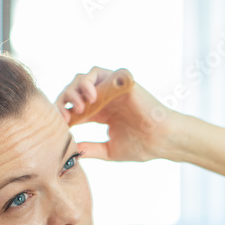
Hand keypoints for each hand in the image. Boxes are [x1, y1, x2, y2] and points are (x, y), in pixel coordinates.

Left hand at [54, 66, 183, 161]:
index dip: (64, 113)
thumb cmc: (142, 146)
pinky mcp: (120, 82)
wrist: (162, 140)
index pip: (74, 108)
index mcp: (101, 113)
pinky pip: (99, 72)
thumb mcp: (109, 150)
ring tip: (79, 106)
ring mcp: (111, 89)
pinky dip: (89, 81)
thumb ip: (91, 149)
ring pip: (83, 78)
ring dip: (75, 89)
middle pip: (74, 91)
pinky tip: (90, 97)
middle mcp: (104, 98)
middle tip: (66, 116)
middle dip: (65, 101)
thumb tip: (73, 152)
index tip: (62, 125)